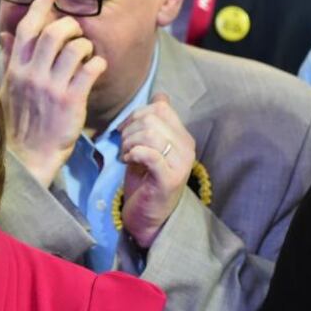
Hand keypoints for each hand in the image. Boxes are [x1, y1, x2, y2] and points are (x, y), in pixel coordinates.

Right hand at [0, 0, 106, 186]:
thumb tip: (8, 35)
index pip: (27, 28)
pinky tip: (97, 68)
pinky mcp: (72, 101)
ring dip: (86, 45)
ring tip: (87, 54)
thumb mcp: (6, 90)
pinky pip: (91, 70)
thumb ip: (9, 61)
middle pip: (53, 32)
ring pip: (75, 48)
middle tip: (76, 32)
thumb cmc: (18, 125)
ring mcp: (52, 88)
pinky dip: (98, 63)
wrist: (27, 160)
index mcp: (15, 70)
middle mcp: (32, 75)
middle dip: (69, 25)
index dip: (40, 5)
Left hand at [119, 93, 195, 247]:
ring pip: (149, 134)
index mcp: (183, 136)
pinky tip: (128, 161)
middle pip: (151, 118)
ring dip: (129, 143)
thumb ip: (154, 123)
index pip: (160, 107)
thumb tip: (160, 94)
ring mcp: (180, 163)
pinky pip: (149, 154)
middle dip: (129, 129)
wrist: (148, 216)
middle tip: (123, 147)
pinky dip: (133, 153)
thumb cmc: (146, 181)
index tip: (124, 131)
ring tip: (126, 156)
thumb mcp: (149, 146)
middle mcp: (187, 147)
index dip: (135, 114)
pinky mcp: (169, 179)